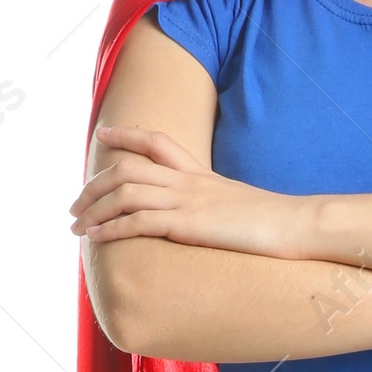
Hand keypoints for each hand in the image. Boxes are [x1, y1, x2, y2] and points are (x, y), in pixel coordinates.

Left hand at [71, 124, 306, 255]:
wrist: (297, 225)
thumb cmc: (276, 222)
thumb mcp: (241, 206)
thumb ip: (218, 206)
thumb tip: (210, 220)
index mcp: (201, 174)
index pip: (157, 142)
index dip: (126, 134)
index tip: (102, 133)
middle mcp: (189, 181)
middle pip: (127, 168)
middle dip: (94, 185)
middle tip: (74, 206)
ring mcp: (188, 201)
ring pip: (125, 193)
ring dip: (94, 209)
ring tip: (76, 226)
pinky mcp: (189, 224)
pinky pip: (139, 222)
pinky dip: (112, 228)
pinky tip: (96, 238)